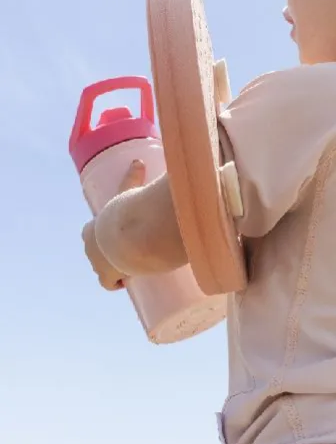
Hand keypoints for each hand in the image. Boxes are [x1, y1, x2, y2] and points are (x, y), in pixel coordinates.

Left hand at [82, 160, 145, 290]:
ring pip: (103, 268)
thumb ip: (133, 178)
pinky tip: (128, 281)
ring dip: (115, 268)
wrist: (128, 236)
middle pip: (96, 252)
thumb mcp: (128, 193)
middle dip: (110, 253)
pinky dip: (117, 282)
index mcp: (91, 228)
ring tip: (133, 265)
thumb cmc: (126, 215)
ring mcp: (96, 264)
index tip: (118, 238)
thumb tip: (139, 160)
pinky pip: (110, 283)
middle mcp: (88, 247)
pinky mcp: (106, 276)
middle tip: (131, 251)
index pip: (92, 234)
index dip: (105, 237)